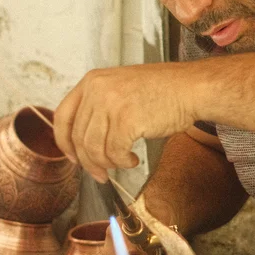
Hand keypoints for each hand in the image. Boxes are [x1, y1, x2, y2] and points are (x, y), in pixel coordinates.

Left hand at [52, 64, 200, 180]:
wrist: (191, 89)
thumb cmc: (162, 91)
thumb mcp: (120, 88)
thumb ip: (99, 107)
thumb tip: (84, 143)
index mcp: (92, 81)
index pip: (63, 116)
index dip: (64, 142)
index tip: (73, 157)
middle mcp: (97, 90)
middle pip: (78, 137)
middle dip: (88, 162)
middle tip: (101, 174)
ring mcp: (111, 104)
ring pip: (94, 148)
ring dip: (107, 163)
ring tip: (122, 163)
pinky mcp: (126, 120)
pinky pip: (114, 152)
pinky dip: (123, 162)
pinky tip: (134, 159)